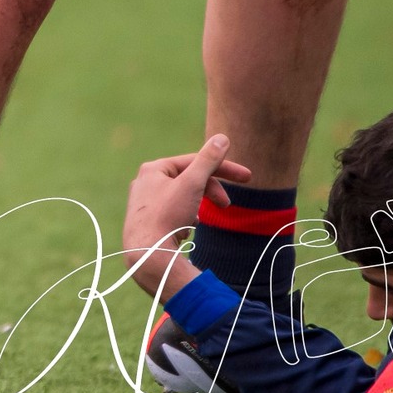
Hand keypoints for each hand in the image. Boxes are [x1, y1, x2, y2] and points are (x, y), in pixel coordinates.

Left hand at [122, 135, 253, 298]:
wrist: (147, 253)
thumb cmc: (167, 215)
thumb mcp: (192, 184)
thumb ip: (208, 161)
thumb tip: (222, 138)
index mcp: (154, 169)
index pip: (195, 161)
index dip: (223, 168)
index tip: (248, 178)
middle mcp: (145, 182)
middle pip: (189, 180)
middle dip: (210, 190)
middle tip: (226, 205)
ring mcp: (145, 203)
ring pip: (183, 198)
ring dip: (197, 206)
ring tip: (196, 222)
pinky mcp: (148, 221)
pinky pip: (174, 214)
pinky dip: (185, 219)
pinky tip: (185, 231)